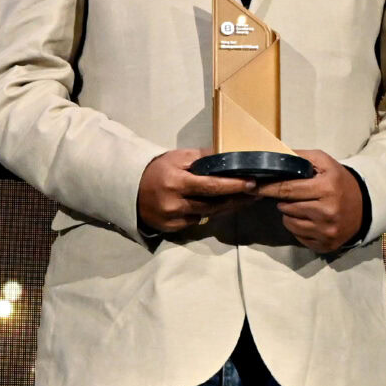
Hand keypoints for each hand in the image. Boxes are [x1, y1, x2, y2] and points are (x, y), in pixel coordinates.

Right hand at [137, 148, 257, 233]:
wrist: (130, 189)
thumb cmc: (157, 170)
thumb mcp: (177, 157)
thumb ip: (202, 157)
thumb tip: (227, 156)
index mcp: (177, 182)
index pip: (211, 186)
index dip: (233, 186)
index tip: (252, 183)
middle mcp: (175, 203)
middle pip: (213, 204)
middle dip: (237, 199)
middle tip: (256, 193)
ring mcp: (173, 218)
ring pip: (208, 215)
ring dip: (227, 207)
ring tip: (245, 199)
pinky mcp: (171, 229)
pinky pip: (196, 221)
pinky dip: (208, 214)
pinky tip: (220, 206)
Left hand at [270, 149, 365, 252]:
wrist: (364, 206)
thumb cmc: (339, 181)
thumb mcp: (325, 162)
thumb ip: (300, 157)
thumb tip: (275, 155)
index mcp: (326, 188)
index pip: (288, 189)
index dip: (268, 188)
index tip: (254, 186)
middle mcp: (327, 212)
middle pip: (287, 207)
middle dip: (282, 200)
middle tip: (289, 196)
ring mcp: (327, 231)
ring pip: (290, 224)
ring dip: (289, 215)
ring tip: (300, 207)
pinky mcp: (326, 245)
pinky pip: (299, 237)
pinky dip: (298, 228)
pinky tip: (308, 219)